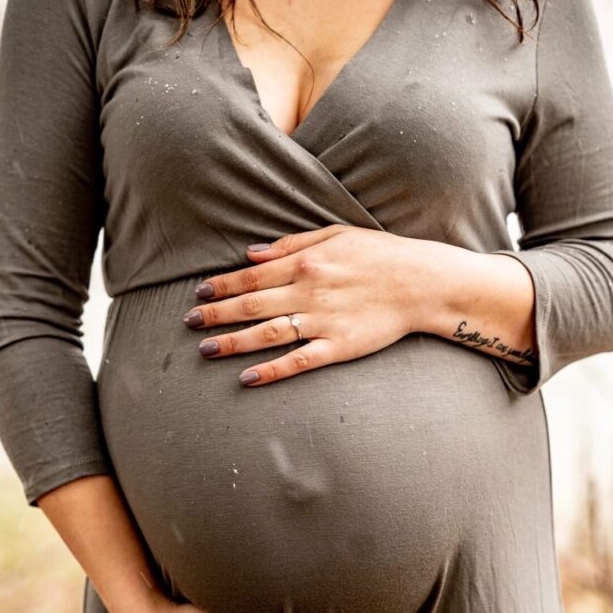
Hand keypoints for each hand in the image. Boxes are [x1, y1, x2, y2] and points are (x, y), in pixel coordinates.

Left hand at [183, 224, 428, 384]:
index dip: (222, 285)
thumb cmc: (380, 254)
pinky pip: (298, 361)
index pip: (252, 276)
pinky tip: (247, 377)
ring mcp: (322, 321)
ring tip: (205, 349)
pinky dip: (271, 370)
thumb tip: (252, 254)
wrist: (423, 282)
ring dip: (233, 342)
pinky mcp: (338, 347)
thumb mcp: (336, 235)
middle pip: (251, 305)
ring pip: (267, 334)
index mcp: (306, 262)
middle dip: (216, 314)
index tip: (199, 293)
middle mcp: (308, 292)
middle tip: (189, 322)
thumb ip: (292, 244)